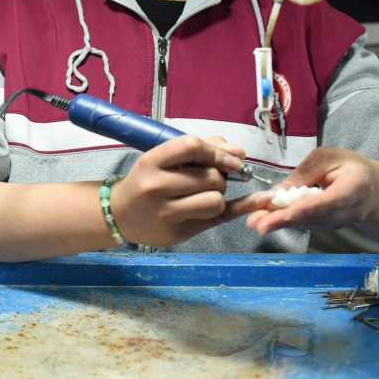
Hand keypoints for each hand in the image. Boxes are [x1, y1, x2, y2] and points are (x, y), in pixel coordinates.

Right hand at [112, 135, 250, 246]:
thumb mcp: (162, 159)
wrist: (121, 214)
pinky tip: (258, 201)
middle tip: (207, 181)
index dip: (217, 151)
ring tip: (204, 196)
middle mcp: (157, 186)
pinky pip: (220, 217)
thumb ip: (199, 149)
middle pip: (210, 176)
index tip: (230, 159)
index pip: (191, 146)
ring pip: (216, 199)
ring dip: (218, 195)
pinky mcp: (180, 231)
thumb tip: (239, 152)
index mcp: (151, 162)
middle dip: (218, 177)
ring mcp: (168, 212)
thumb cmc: (146, 181)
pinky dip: (242, 208)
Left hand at [246, 147, 378, 235]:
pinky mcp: (326, 226)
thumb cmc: (348, 168)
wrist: (371, 190)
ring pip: (306, 224)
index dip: (307, 209)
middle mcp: (348, 210)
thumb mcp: (328, 158)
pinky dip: (284, 223)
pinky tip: (264, 221)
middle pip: (314, 218)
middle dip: (284, 221)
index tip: (286, 214)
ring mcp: (337, 222)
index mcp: (354, 187)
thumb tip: (277, 192)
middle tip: (258, 224)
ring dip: (280, 224)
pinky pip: (304, 224)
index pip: (329, 201)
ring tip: (254, 222)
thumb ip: (305, 173)